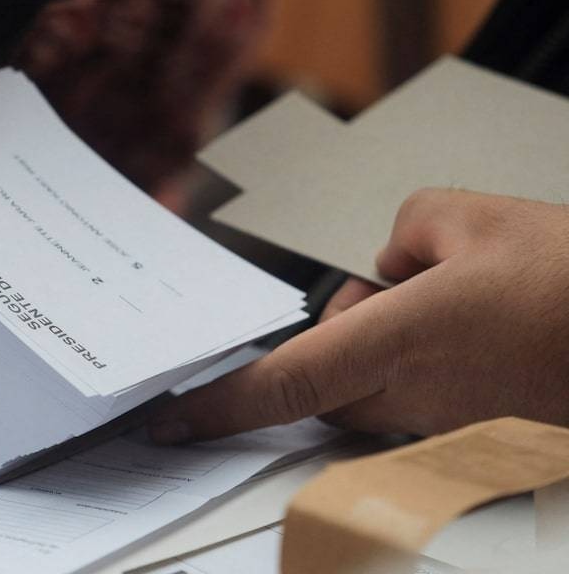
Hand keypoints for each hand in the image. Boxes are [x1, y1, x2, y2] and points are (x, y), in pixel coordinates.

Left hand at [149, 188, 568, 442]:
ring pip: (369, 388)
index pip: (280, 382)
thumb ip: (400, 235)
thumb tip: (390, 270)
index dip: (216, 407)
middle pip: (322, 381)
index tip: (168, 422)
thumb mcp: (469, 216)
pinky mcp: (475, 432)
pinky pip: (416, 399)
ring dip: (382, 348)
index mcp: (397, 341)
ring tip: (460, 300)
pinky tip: (480, 329)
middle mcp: (412, 396)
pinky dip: (420, 364)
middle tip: (392, 289)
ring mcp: (446, 423)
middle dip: (334, 340)